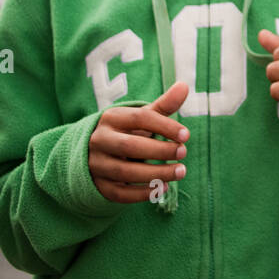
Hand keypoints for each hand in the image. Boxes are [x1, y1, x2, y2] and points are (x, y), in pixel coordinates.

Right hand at [89, 81, 189, 203]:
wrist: (91, 153)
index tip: (186, 135)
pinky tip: (163, 188)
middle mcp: (100, 140)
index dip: (164, 126)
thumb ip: (163, 105)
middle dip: (160, 151)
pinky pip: (120, 193)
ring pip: (125, 172)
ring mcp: (97, 164)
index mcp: (111, 118)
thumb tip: (185, 85)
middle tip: (183, 152)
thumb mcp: (141, 117)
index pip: (139, 118)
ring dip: (156, 174)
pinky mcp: (99, 186)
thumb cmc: (126, 131)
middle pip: (130, 146)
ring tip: (180, 171)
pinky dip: (142, 193)